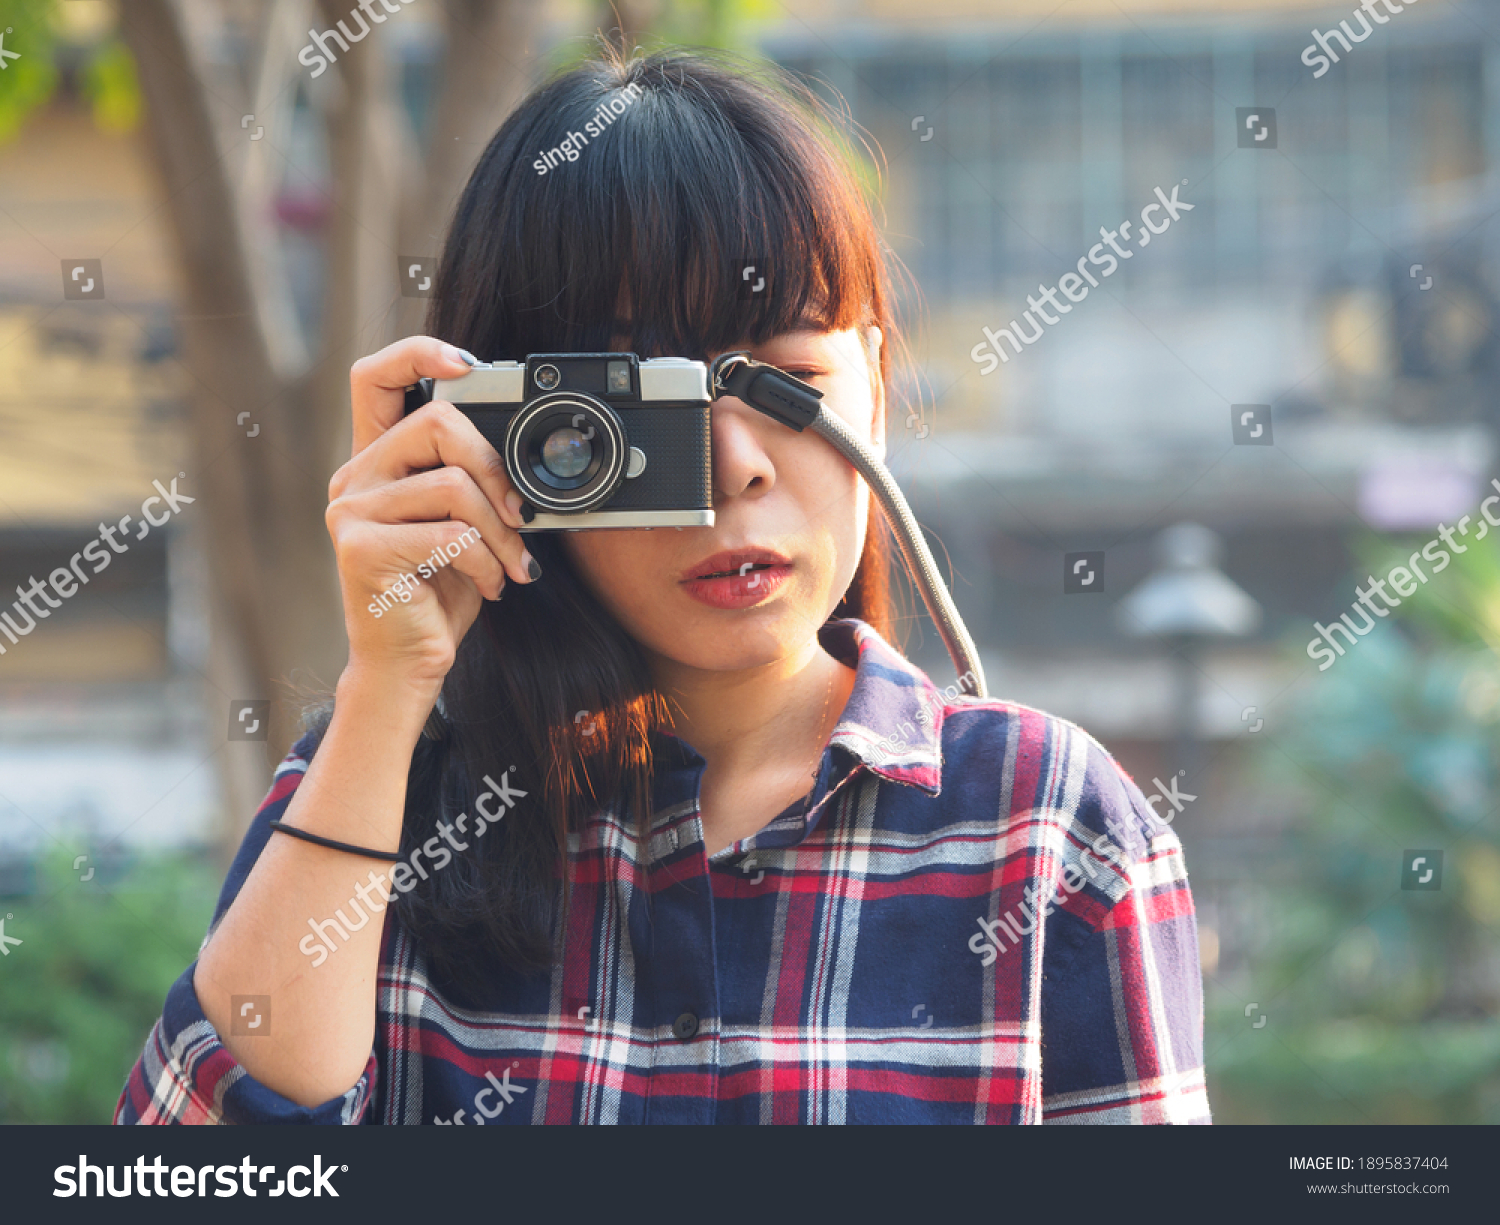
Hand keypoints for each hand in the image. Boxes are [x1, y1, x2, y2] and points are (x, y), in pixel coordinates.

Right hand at [326, 336, 536, 696]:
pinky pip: (451, 533)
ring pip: (453, 484)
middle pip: (436, 423)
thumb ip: (470, 480)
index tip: (468, 363)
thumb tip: (521, 454)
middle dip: (495, 468)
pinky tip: (490, 586)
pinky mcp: (361, 549)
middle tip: (520, 515)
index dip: (418, 353)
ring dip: (501, 532)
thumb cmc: (439, 593)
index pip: (375, 377)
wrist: (408, 665)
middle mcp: (354, 478)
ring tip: (510, 566)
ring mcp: (351, 512)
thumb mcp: (463, 525)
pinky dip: (487, 561)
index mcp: (376, 462)